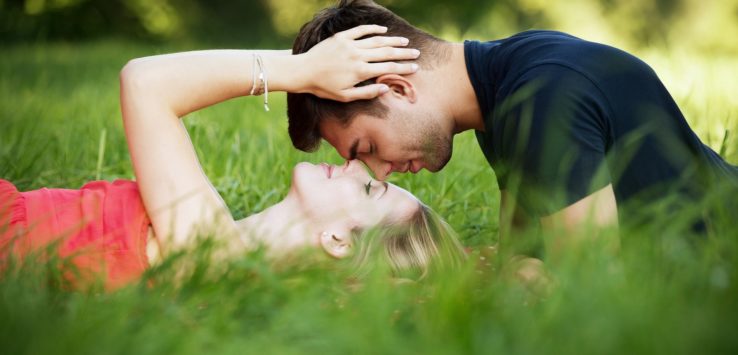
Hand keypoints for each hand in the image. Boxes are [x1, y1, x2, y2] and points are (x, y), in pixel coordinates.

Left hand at [298, 24, 420, 101]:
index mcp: (360, 71)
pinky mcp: (341, 37)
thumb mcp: (345, 96)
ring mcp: (349, 44)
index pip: (388, 68)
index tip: (415, 67)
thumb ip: (367, 92)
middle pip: (386, 53)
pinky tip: (383, 31)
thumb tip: (386, 88)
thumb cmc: (324, 88)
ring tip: (404, 42)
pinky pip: (361, 30)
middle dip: (403, 53)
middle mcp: (357, 56)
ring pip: (376, 40)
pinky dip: (373, 29)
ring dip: (392, 41)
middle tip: (416, 53)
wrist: (303, 72)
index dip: (403, 68)